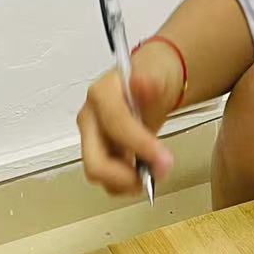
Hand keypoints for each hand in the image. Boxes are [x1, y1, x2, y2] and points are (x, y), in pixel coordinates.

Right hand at [78, 41, 181, 195]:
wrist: (152, 83)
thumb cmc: (152, 76)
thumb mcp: (157, 71)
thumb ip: (150, 78)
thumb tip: (141, 83)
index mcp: (100, 94)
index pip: (114, 124)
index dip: (139, 145)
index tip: (163, 158)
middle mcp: (90, 119)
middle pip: (95, 161)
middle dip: (126, 175)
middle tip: (156, 174)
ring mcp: (92, 139)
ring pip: (99, 174)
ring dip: (127, 182)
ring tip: (153, 172)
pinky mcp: (99, 153)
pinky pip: (107, 179)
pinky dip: (126, 183)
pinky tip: (144, 172)